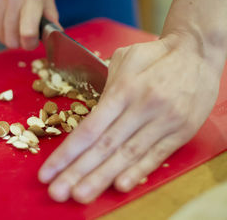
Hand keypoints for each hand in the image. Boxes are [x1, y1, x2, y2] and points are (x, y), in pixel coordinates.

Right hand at [0, 0, 58, 49]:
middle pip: (12, 39)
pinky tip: (3, 18)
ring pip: (1, 36)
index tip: (32, 42)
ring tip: (14, 22)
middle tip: (23, 33)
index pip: (28, 32)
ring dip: (8, 35)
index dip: (30, 44)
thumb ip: (51, 15)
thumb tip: (57, 36)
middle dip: (19, 42)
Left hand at [38, 34, 223, 202]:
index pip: (89, 128)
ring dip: (102, 178)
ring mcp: (163, 122)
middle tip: (57, 192)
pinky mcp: (181, 132)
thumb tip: (90, 114)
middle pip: (105, 146)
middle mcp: (142, 108)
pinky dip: (138, 171)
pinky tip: (119, 186)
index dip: (67, 153)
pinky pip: (157, 155)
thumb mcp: (125, 59)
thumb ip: (106, 87)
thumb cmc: (155, 56)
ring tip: (81, 195)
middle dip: (78, 172)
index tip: (47, 171)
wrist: (198, 52)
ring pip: (128, 155)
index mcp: (124, 89)